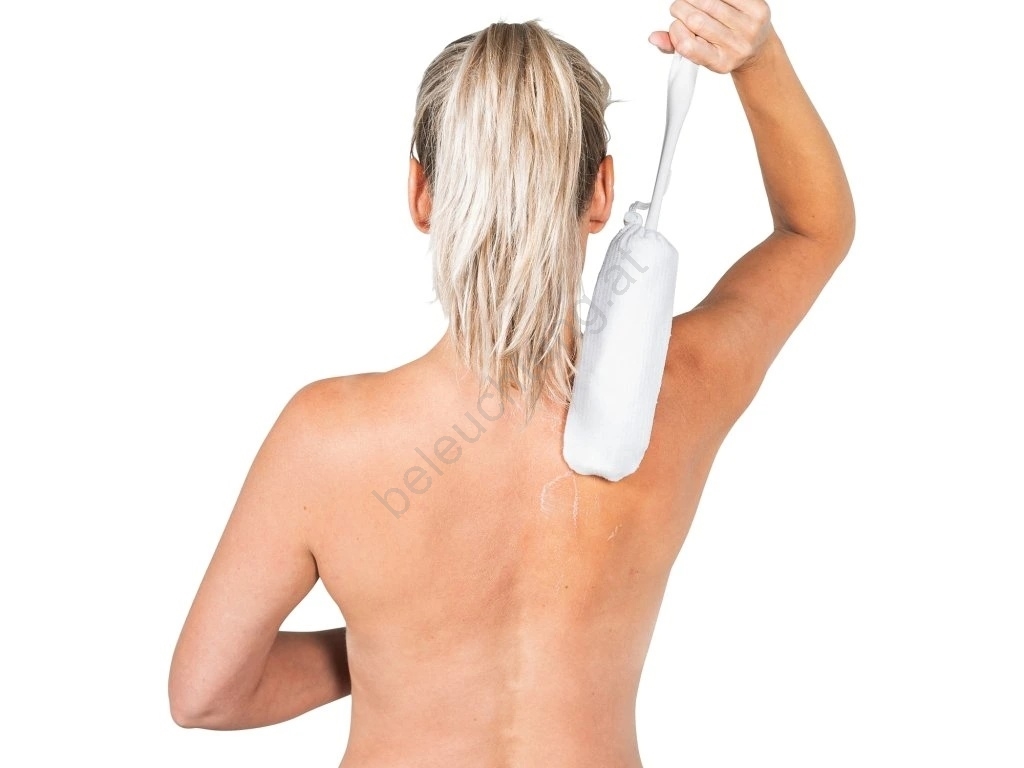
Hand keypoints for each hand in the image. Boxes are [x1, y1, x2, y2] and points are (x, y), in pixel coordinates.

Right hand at [649, 0, 772, 73]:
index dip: (675, 30)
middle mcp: (737, 47)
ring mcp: (749, 27)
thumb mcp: (699, 55)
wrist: (757, 47)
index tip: (676, 26)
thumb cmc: (722, 49)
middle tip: (680, 7)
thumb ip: (674, 47)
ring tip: (690, 1)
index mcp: (720, 62)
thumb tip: (653, 37)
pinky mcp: (759, 9)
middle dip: (681, 8)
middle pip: (696, 19)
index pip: (686, 44)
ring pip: (709, 2)